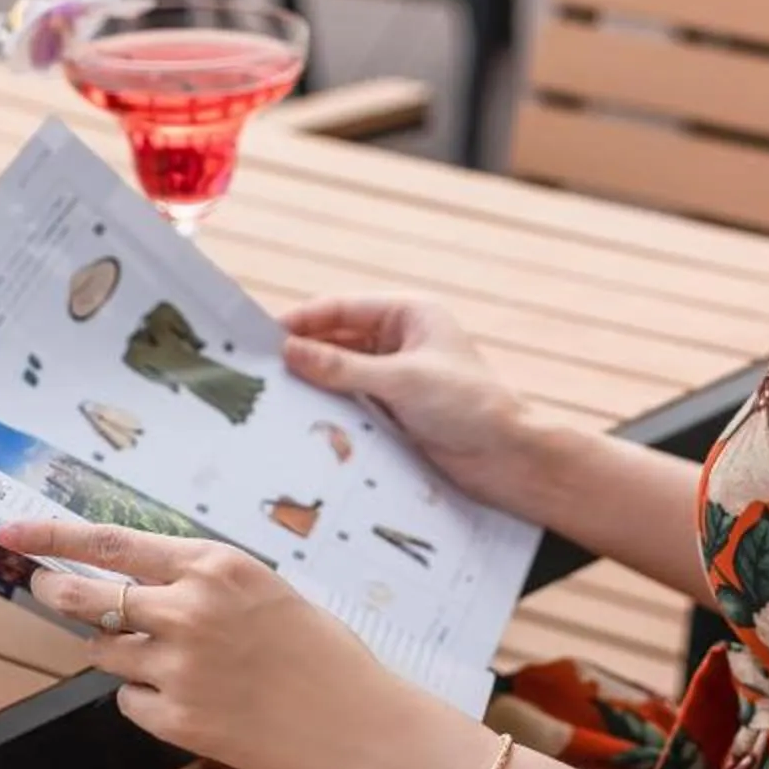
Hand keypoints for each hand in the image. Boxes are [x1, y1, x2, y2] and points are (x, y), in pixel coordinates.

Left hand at [0, 515, 423, 768]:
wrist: (353, 720)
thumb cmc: (314, 647)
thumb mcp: (257, 587)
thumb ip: (193, 578)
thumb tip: (128, 579)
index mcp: (212, 566)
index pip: (111, 543)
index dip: (52, 537)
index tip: (12, 533)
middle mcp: (187, 610)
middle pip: (86, 597)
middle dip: (55, 592)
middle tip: (44, 590)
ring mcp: (177, 668)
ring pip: (104, 652)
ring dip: (116, 651)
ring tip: (168, 658)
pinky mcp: (175, 719)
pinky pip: (129, 700)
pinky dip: (145, 697)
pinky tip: (192, 698)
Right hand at [282, 295, 547, 514]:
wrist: (508, 459)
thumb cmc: (467, 405)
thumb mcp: (400, 381)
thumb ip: (342, 368)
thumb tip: (290, 352)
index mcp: (409, 315)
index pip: (342, 309)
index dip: (303, 321)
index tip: (263, 338)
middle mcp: (400, 341)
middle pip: (338, 340)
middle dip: (305, 354)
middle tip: (261, 372)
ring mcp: (397, 376)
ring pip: (342, 373)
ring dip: (315, 384)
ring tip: (274, 397)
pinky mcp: (396, 410)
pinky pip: (353, 402)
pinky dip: (330, 408)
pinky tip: (303, 419)